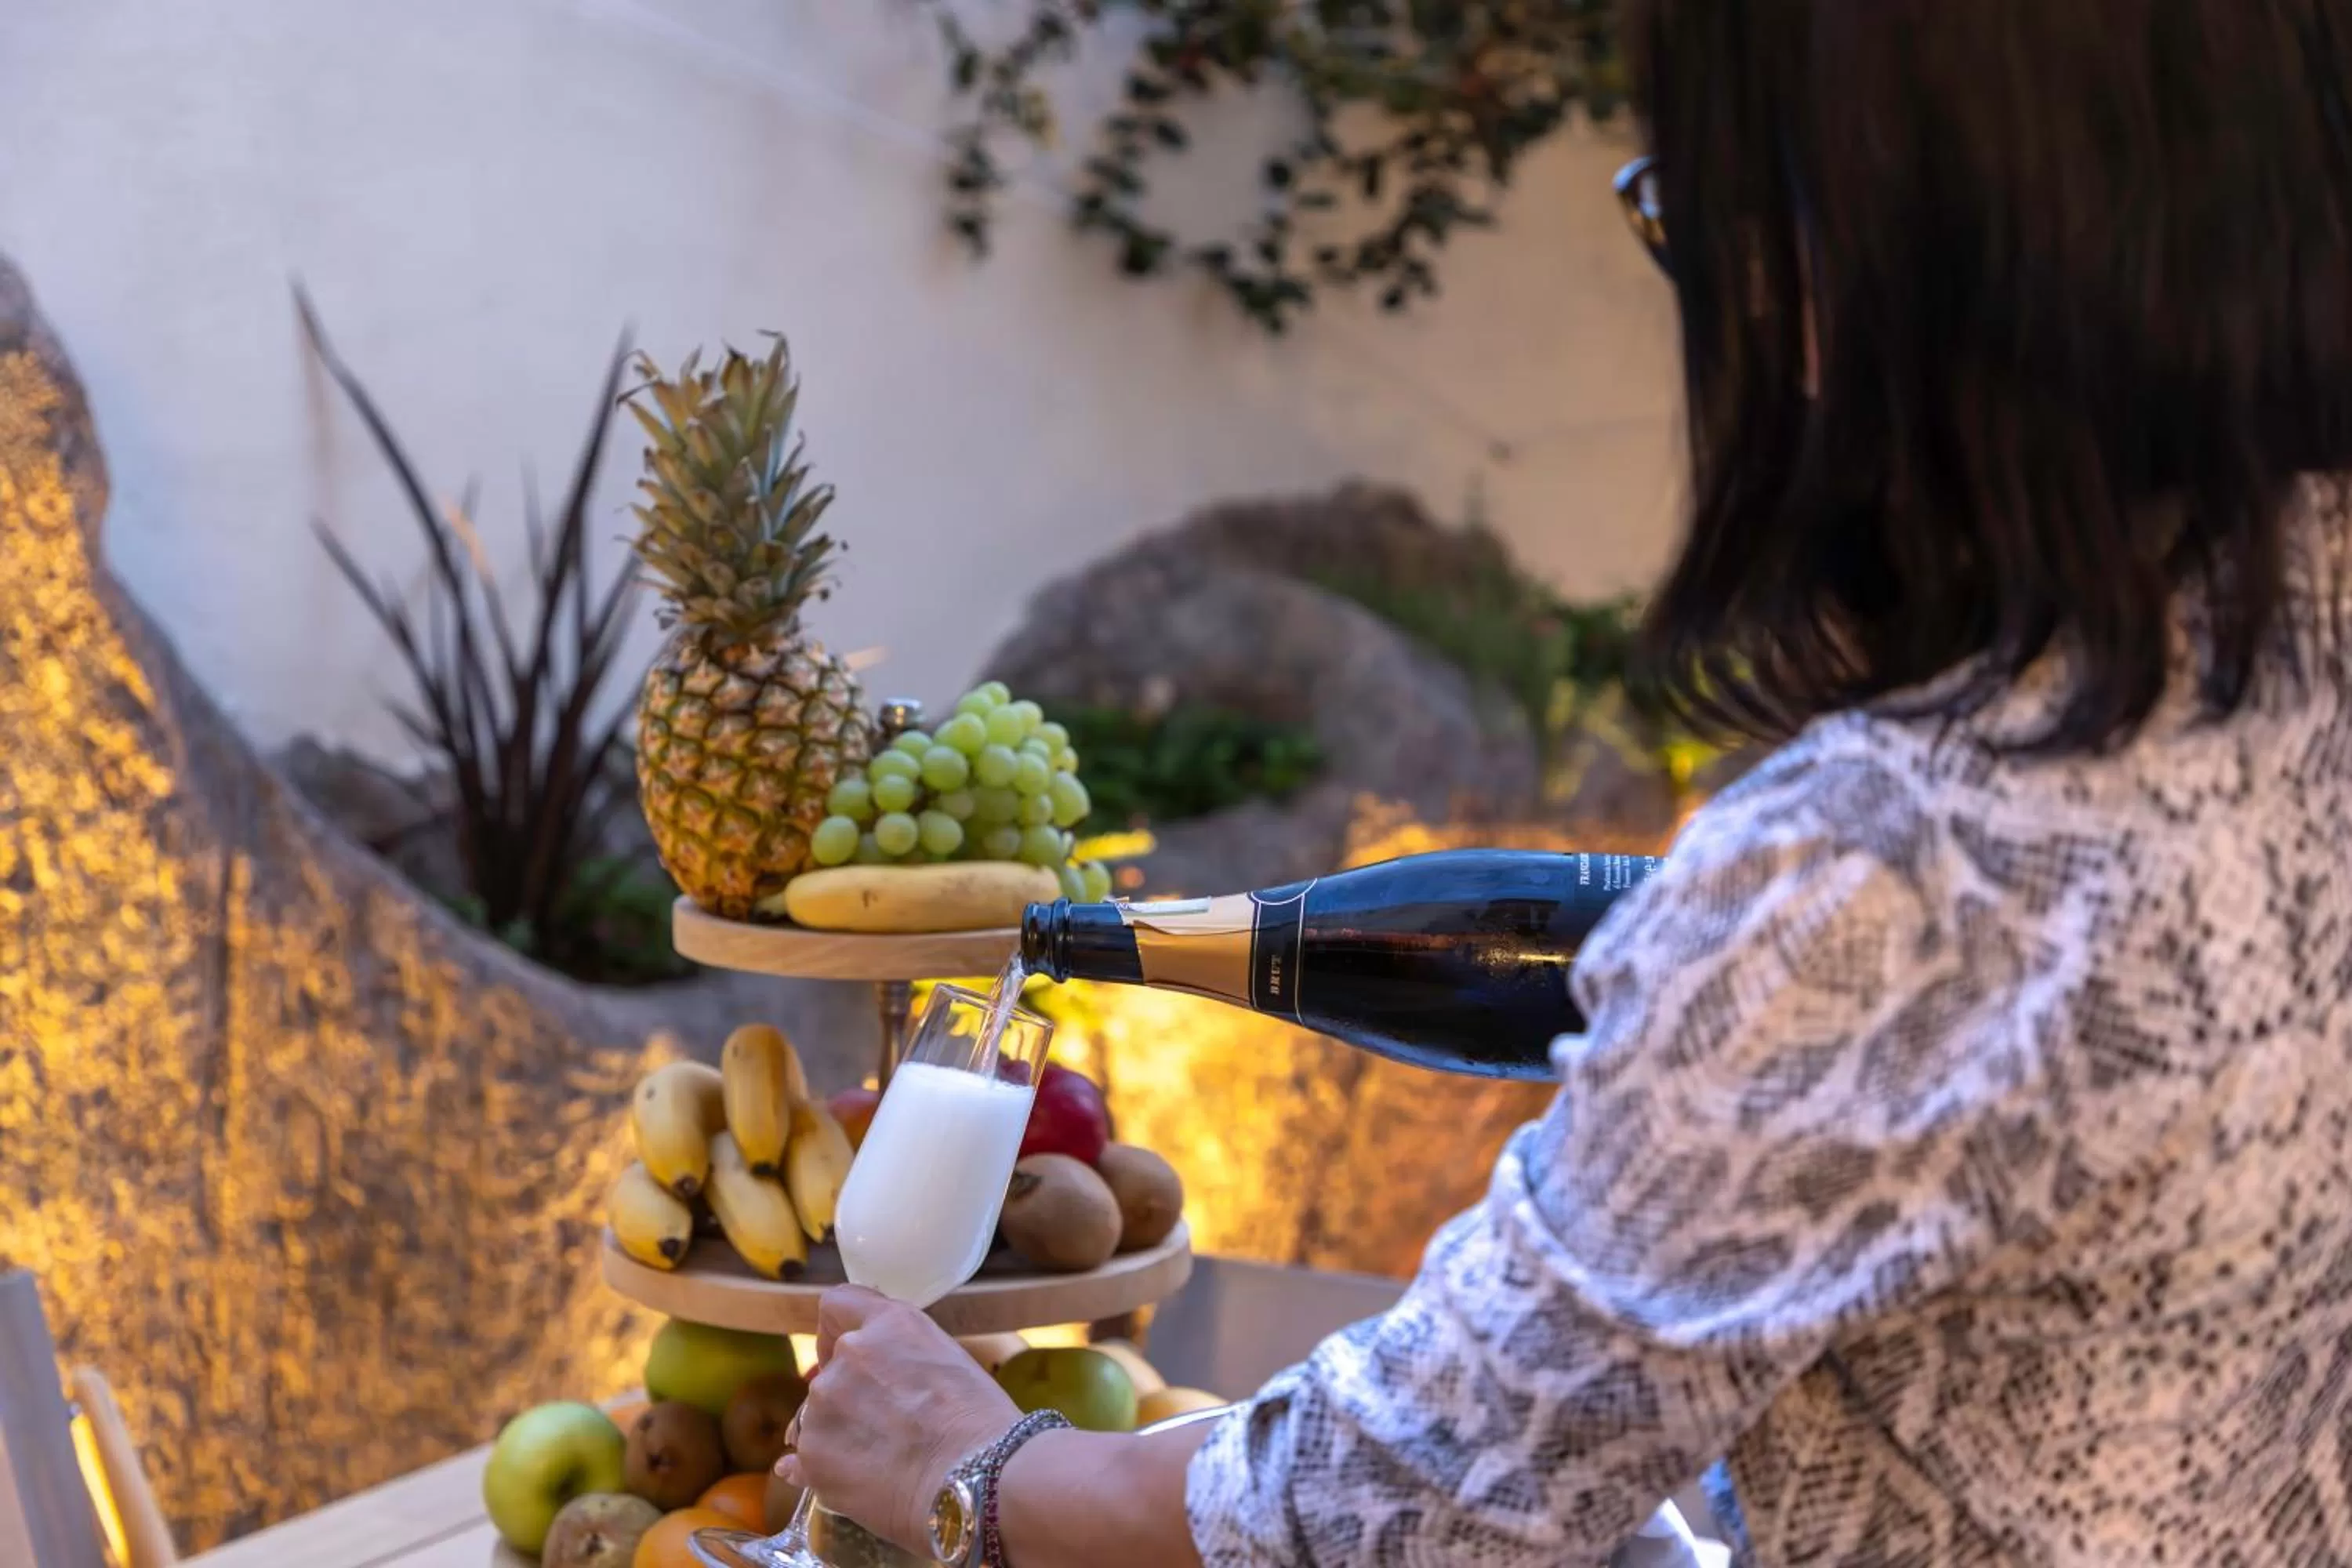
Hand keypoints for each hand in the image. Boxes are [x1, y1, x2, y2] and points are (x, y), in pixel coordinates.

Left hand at [779, 1286, 1022, 1551]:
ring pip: (817, 1417)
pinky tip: (858, 1482)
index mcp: (889, 1324)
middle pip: (828, 1371)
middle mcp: (850, 1353)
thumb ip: (899, 1354)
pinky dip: (825, 1469)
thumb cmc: (980, 1425)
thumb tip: (862, 1374)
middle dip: (848, 1397)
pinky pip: (805, 1459)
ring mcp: (825, 1404)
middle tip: (886, 1427)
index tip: (845, 1354)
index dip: (835, 1332)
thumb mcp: (947, 1361)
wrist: (980, 1480)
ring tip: (882, 1461)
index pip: (836, 1304)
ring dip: (839, 1434)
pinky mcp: (813, 1453)